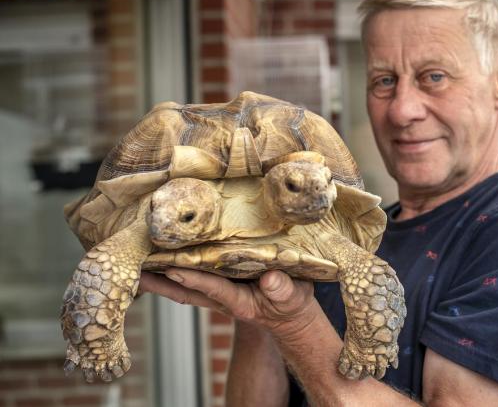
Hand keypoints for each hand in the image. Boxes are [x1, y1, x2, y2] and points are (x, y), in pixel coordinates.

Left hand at [139, 269, 320, 338]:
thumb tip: (269, 278)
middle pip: (184, 290)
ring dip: (159, 276)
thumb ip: (281, 289)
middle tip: (132, 269)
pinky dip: (172, 270)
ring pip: (182, 285)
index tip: (172, 269)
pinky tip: (159, 257)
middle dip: (159, 281)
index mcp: (239, 301)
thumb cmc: (291, 304)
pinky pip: (190, 278)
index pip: (212, 288)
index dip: (193, 279)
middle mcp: (221, 298)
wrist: (289, 313)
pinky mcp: (217, 285)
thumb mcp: (292, 297)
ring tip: (135, 261)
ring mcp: (217, 292)